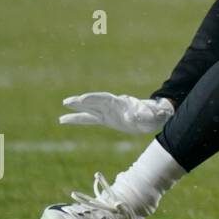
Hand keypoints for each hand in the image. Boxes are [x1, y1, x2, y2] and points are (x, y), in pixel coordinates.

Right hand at [60, 92, 174, 133]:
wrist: (154, 117)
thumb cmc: (153, 116)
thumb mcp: (151, 116)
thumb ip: (143, 115)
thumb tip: (134, 116)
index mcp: (122, 103)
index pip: (105, 99)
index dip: (94, 98)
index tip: (83, 99)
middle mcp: (112, 105)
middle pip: (95, 101)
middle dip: (83, 101)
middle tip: (68, 101)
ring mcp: (107, 112)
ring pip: (89, 108)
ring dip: (77, 107)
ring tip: (64, 104)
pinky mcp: (105, 119)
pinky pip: (88, 119)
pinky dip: (76, 119)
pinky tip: (63, 120)